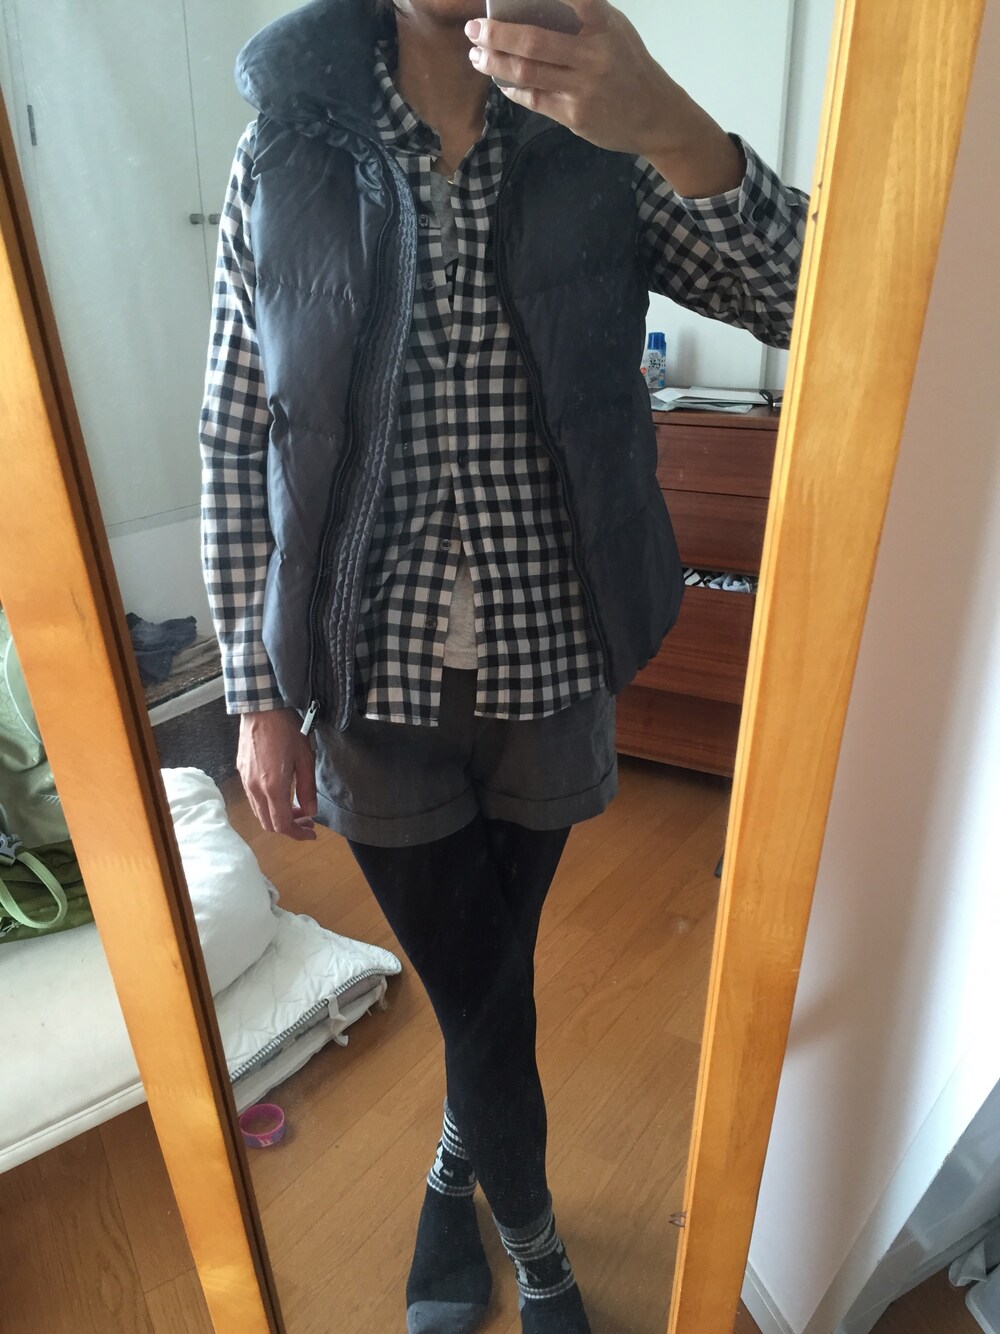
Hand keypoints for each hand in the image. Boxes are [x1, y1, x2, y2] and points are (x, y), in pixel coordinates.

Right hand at [237, 708, 317, 840]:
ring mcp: (245, 782)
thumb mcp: (305, 759)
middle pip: (268, 824)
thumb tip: (310, 812)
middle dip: (289, 828)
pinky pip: (254, 800)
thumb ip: (307, 789)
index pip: (282, 825)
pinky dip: (268, 806)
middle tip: (307, 820)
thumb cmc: (287, 730)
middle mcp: (254, 789)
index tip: (312, 833)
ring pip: (259, 813)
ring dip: (278, 817)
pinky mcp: (241, 773)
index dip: (298, 834)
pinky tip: (282, 794)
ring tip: (297, 808)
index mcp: (272, 788)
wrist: (262, 709)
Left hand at [466, 0, 743, 195]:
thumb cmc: (631, 66)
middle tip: (475, 29)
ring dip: (496, 63)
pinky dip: (512, 88)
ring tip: (477, 56)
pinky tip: (500, 81)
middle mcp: (592, 53)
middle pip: (532, 40)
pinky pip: (534, 99)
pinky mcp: (575, 115)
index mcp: (601, 23)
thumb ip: (583, 14)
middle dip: (496, 34)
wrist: (656, 115)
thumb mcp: (615, 29)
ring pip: (527, 72)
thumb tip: (539, 2)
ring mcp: (582, 87)